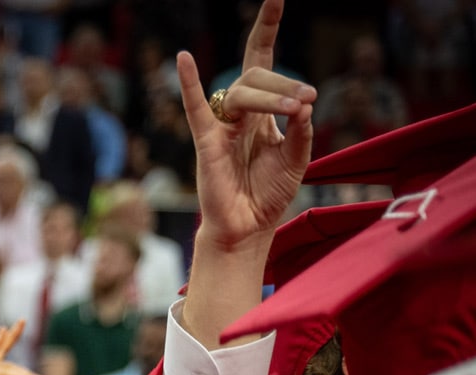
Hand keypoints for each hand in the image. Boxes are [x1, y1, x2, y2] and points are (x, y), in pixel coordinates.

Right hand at [178, 0, 315, 251]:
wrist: (248, 228)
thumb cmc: (268, 194)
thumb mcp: (297, 158)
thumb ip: (300, 131)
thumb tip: (302, 104)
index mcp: (262, 112)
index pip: (263, 61)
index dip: (267, 29)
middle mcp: (240, 113)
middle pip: (257, 75)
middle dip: (286, 83)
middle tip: (307, 101)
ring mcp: (222, 126)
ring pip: (242, 91)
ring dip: (271, 94)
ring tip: (295, 107)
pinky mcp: (206, 143)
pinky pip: (196, 108)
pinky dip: (189, 84)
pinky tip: (184, 59)